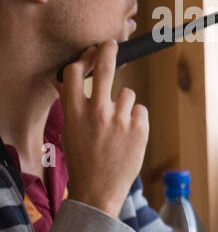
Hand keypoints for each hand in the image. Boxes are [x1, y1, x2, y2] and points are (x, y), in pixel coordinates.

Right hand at [56, 41, 148, 216]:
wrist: (99, 188)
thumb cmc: (83, 159)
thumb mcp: (68, 131)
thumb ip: (70, 105)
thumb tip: (63, 82)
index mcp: (75, 112)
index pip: (76, 73)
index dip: (83, 60)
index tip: (90, 53)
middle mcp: (98, 112)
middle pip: (106, 69)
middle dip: (107, 51)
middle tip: (111, 43)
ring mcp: (121, 120)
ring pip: (127, 94)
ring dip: (124, 104)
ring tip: (117, 126)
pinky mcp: (141, 128)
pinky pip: (140, 110)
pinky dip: (136, 119)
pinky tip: (128, 135)